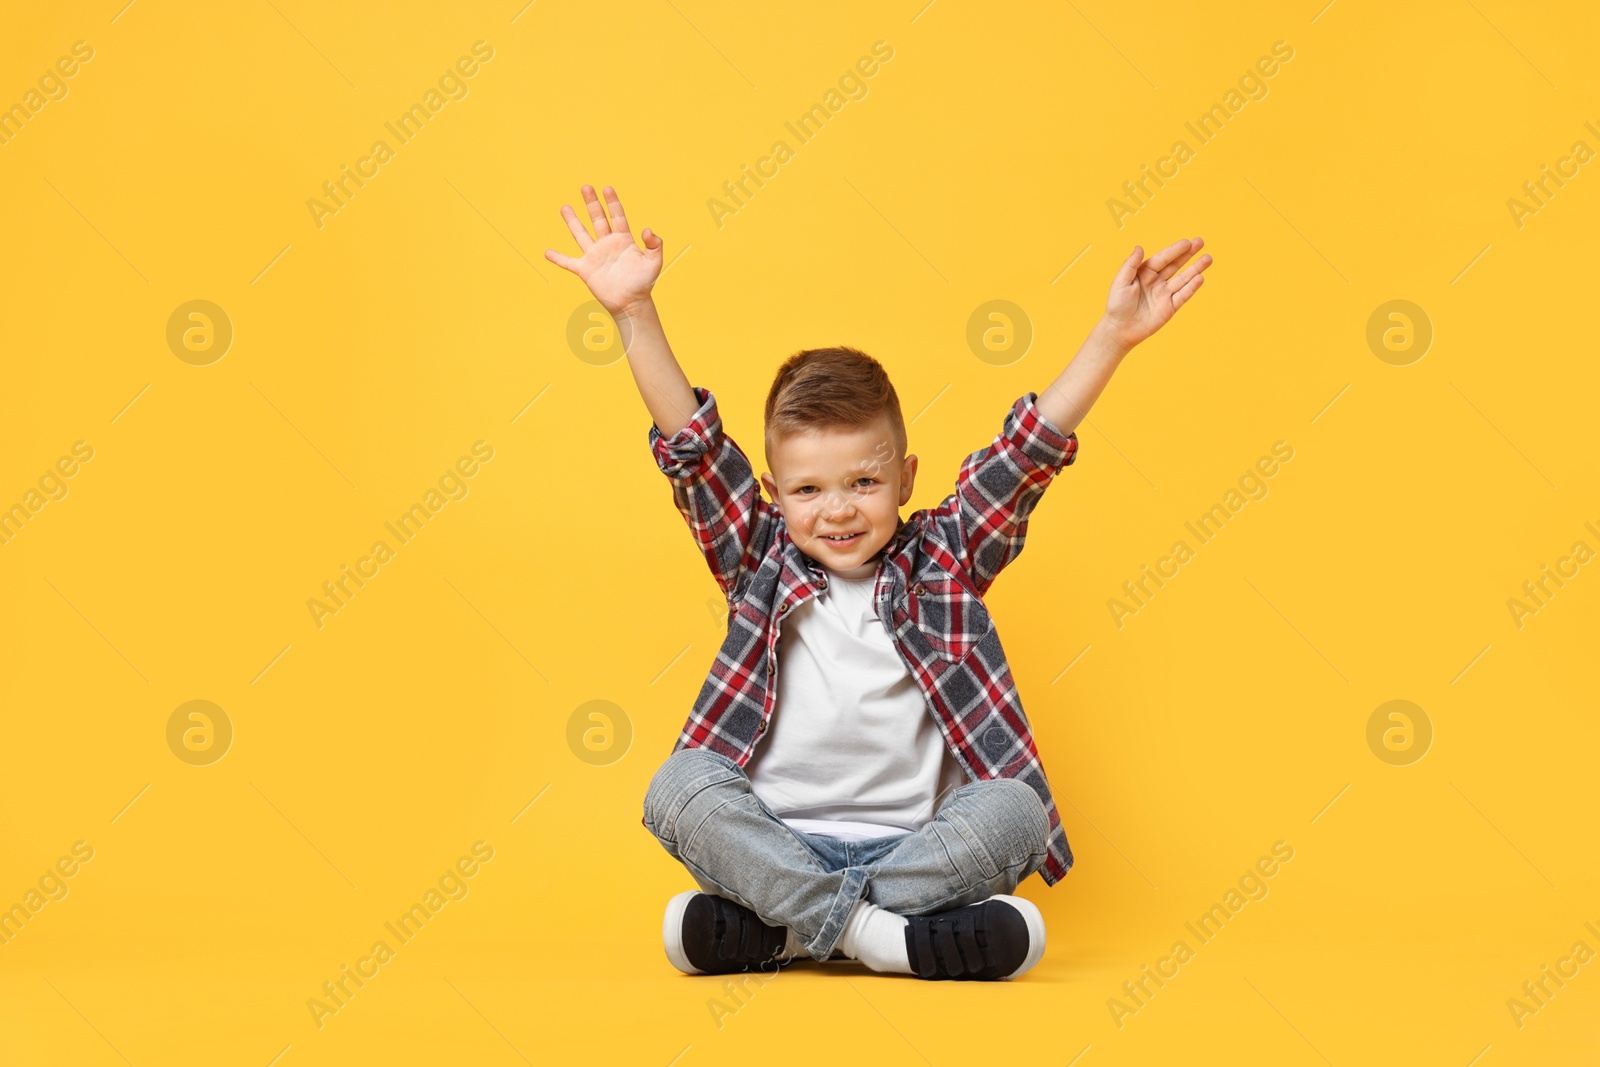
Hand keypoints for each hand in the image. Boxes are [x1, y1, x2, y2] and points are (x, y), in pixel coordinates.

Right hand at [544, 185, 662, 316]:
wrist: (631, 304)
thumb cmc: (644, 283)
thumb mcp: (654, 263)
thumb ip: (654, 245)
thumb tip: (647, 230)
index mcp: (623, 240)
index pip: (617, 216)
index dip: (612, 203)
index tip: (607, 188)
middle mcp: (607, 244)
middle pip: (597, 219)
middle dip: (592, 203)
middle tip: (586, 187)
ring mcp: (595, 256)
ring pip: (581, 234)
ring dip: (572, 221)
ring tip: (565, 207)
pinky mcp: (585, 270)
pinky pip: (568, 262)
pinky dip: (558, 258)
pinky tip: (547, 252)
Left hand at [1102, 238, 1211, 348]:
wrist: (1120, 330)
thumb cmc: (1117, 305)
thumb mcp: (1120, 282)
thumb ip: (1130, 265)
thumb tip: (1139, 248)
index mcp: (1144, 273)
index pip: (1162, 259)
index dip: (1174, 250)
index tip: (1186, 242)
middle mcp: (1156, 281)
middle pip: (1175, 265)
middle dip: (1188, 254)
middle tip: (1200, 241)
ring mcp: (1164, 294)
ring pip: (1183, 279)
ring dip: (1195, 269)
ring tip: (1208, 258)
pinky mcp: (1170, 307)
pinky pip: (1183, 295)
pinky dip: (1191, 287)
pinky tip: (1200, 278)